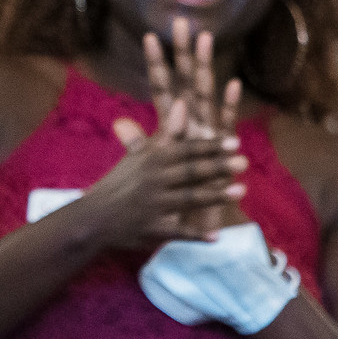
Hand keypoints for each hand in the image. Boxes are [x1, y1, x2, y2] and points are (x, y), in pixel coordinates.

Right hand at [70, 96, 247, 252]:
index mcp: (151, 160)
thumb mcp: (140, 155)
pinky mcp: (153, 231)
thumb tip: (184, 102)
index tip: (235, 142)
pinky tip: (216, 236)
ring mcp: (153, 207)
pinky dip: (196, 236)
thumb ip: (167, 133)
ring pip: (189, 199)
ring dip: (215, 196)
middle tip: (244, 162)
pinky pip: (178, 233)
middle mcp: (153, 181)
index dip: (211, 146)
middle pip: (191, 172)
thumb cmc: (121, 182)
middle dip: (218, 167)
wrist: (93, 218)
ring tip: (241, 191)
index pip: (186, 150)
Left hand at [144, 21, 248, 233]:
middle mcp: (192, 121)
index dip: (156, 63)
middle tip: (181, 22)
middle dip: (183, 52)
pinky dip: (229, 103)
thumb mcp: (151, 165)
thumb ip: (138, 144)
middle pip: (185, 80)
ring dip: (205, 66)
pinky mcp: (220, 148)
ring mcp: (207, 131)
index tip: (147, 36)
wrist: (191, 221)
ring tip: (205, 39)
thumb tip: (119, 123)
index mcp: (173, 123)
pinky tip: (232, 82)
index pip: (162, 87)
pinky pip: (226, 122)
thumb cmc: (170, 192)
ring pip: (205, 92)